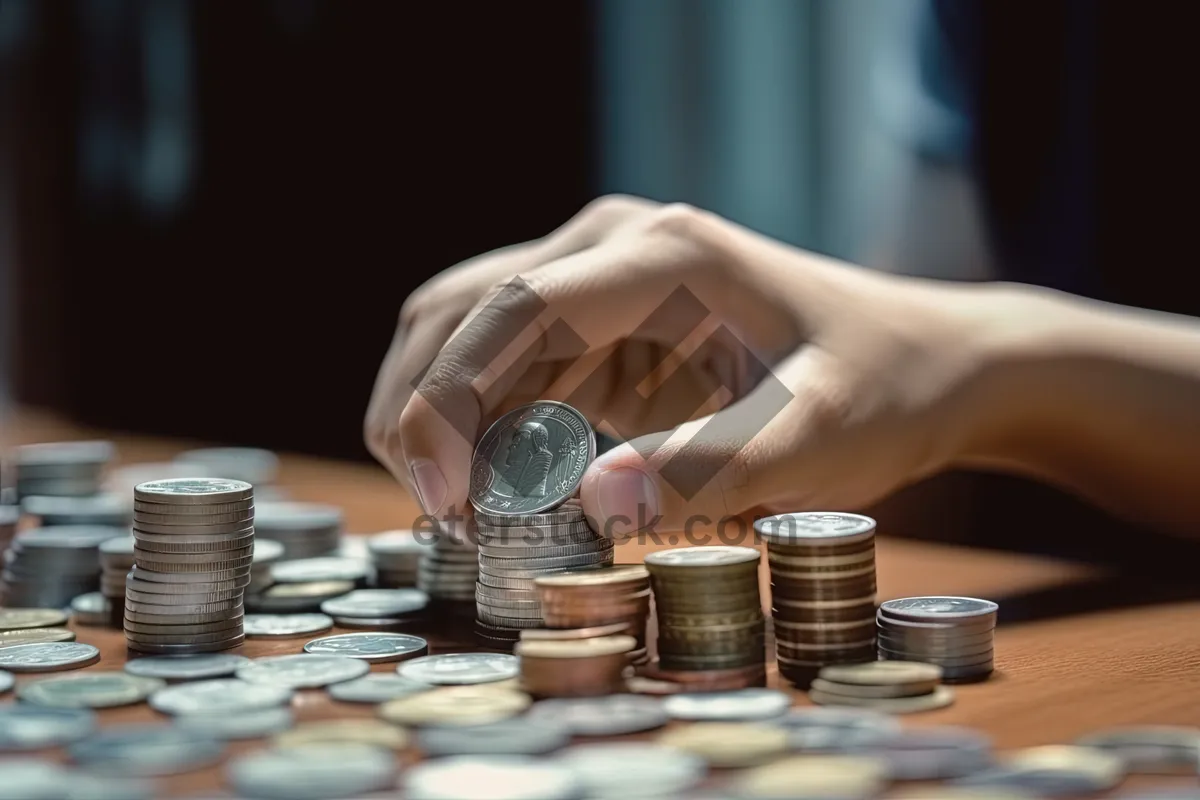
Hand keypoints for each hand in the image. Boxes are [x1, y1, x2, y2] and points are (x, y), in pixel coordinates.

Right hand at [365, 196, 1008, 536]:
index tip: (445, 497)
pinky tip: (495, 491)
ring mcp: (601, 279)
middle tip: (440, 518)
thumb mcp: (816, 439)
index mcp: (661, 252)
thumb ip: (712, 468)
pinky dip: (480, 426)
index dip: (451, 399)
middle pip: (463, 313)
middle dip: (424, 412)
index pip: (513, 308)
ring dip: (442, 420)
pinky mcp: (600, 322)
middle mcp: (613, 246)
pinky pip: (507, 366)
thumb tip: (596, 502)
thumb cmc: (880, 390)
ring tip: (461, 515)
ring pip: (468, 336)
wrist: (923, 364)